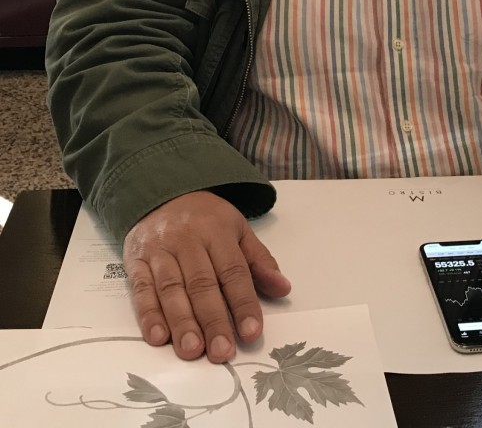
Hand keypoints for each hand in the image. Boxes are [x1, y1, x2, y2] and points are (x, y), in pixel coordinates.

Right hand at [122, 190, 290, 362]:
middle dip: (212, 320)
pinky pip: (141, 289)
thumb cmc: (204, 218)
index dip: (243, 303)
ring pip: (171, 289)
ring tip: (192, 350)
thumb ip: (259, 261)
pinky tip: (158, 336)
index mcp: (217, 232)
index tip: (251, 332)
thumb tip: (283, 288)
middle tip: (221, 352)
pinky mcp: (136, 261)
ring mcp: (159, 250)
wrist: (161, 192)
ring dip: (181, 322)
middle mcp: (187, 240)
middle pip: (201, 284)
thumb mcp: (237, 228)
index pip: (233, 271)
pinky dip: (148, 314)